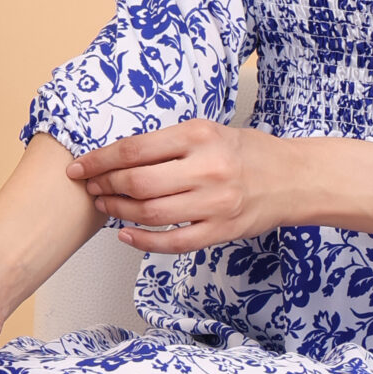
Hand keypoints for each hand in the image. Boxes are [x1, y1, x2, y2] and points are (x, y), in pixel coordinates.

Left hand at [68, 120, 282, 251]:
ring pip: (151, 213)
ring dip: (119, 211)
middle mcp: (206, 168)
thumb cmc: (247, 152)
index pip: (135, 149)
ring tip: (106, 205)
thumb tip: (117, 157)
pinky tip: (126, 234)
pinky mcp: (221, 230)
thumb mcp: (209, 131)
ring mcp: (215, 203)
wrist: (293, 178)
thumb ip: (169, 143)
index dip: (99, 160)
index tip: (79, 166)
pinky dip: (143, 241)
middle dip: (105, 186)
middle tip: (91, 187)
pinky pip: (173, 242)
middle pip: (138, 183)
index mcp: (199, 135)